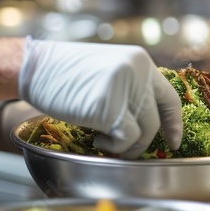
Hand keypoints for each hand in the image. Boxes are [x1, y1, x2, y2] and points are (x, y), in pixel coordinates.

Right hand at [17, 37, 182, 158]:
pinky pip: (125, 139)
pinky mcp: (109, 107)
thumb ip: (129, 87)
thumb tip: (144, 119)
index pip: (169, 97)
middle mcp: (137, 72)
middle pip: (155, 119)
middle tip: (125, 150)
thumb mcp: (107, 70)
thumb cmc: (64, 72)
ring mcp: (125, 89)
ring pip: (144, 132)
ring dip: (127, 147)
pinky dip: (114, 147)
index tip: (174, 141)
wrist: (35, 66)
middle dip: (143, 142)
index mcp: (140, 61)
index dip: (174, 123)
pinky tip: (97, 139)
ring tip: (105, 141)